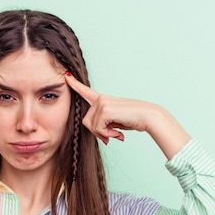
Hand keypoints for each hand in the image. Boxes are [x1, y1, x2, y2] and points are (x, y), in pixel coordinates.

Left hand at [64, 72, 190, 158]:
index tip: (66, 75)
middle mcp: (101, 99)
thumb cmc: (134, 120)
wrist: (148, 117)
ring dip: (103, 134)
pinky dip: (107, 135)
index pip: (86, 91)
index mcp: (103, 99)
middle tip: (111, 136)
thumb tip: (102, 139)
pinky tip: (118, 133)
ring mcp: (102, 103)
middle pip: (86, 121)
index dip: (75, 85)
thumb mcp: (114, 123)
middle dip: (97, 132)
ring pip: (91, 126)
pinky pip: (98, 129)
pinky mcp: (104, 109)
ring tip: (116, 133)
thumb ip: (104, 126)